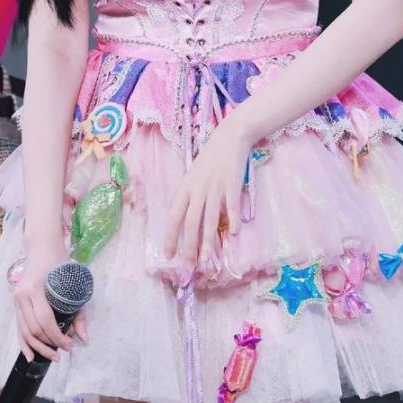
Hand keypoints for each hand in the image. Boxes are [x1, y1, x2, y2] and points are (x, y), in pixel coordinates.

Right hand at [13, 240, 88, 362]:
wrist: (42, 246)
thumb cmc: (60, 262)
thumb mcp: (73, 284)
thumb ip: (79, 312)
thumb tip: (84, 339)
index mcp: (36, 288)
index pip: (45, 322)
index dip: (57, 338)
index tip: (70, 346)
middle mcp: (23, 295)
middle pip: (34, 330)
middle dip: (48, 345)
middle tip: (63, 353)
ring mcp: (17, 299)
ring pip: (24, 332)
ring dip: (38, 348)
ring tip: (51, 357)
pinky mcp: (16, 302)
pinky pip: (18, 328)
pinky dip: (24, 343)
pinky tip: (30, 357)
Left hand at [164, 114, 251, 269]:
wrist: (230, 137)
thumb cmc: (211, 158)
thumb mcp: (194, 175)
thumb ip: (191, 196)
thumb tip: (187, 221)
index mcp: (186, 187)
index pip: (174, 216)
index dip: (170, 237)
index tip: (169, 256)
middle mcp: (198, 189)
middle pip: (190, 222)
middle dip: (189, 246)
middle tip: (189, 265)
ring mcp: (215, 187)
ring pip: (209, 219)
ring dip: (208, 242)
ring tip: (208, 260)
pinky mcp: (232, 184)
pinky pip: (231, 205)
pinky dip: (232, 220)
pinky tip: (233, 234)